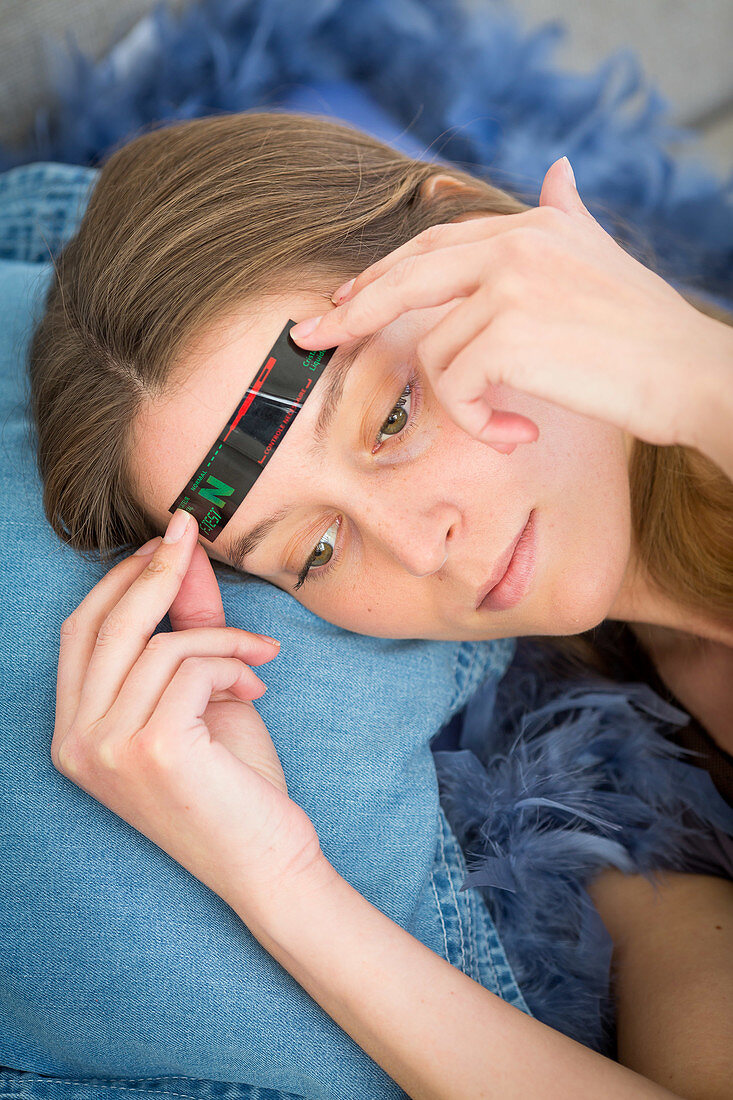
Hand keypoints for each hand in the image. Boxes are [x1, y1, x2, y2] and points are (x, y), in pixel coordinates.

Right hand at [52, 509, 324, 915]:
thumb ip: (185, 626)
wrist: (267, 862)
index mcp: (75, 733)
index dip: (119, 579)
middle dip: (156, 569)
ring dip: (222, 638)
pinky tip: (256, 686)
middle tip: (193, 534)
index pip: (81, 631)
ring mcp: (108, 749)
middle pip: (107, 624)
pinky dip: (232, 662)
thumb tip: (182, 554)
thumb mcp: (201, 693)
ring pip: (160, 644)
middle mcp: (77, 743)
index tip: (164, 541)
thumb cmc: (232, 783)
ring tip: (258, 660)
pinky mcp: (152, 749)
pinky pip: (192, 666)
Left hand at [290, 157, 721, 454]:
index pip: (432, 247)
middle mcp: (513, 243)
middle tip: (308, 336)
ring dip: (460, 404)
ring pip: (433, 350)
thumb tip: (557, 170)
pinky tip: (515, 436)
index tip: (343, 301)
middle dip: (349, 309)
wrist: (691, 373)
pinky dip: (474, 423)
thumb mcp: (601, 259)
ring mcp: (508, 283)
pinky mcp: (506, 331)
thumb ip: (569, 216)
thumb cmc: (647, 334)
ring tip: (505, 428)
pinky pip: (454, 385)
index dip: (382, 276)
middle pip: (403, 277)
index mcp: (529, 226)